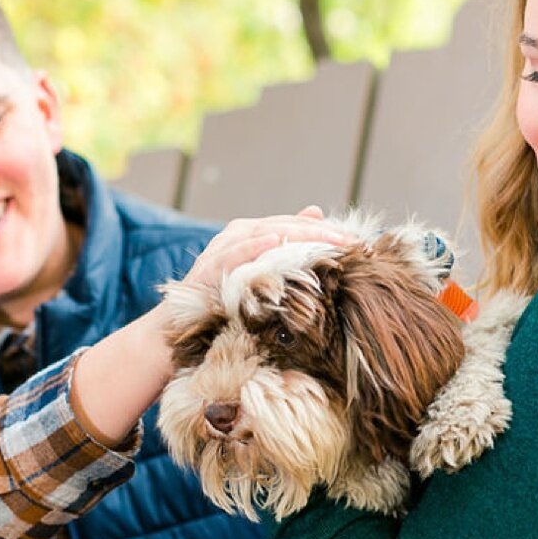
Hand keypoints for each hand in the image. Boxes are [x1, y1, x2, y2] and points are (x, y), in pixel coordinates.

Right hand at [183, 207, 357, 290]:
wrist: (180, 327)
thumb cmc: (223, 298)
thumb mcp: (258, 272)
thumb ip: (285, 243)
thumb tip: (316, 211)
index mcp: (251, 232)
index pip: (295, 225)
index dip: (325, 231)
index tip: (357, 241)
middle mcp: (237, 234)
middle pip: (285, 226)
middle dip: (321, 234)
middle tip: (352, 242)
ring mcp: (222, 248)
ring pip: (264, 233)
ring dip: (297, 236)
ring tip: (328, 239)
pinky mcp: (209, 268)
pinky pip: (234, 254)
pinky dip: (253, 245)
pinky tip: (273, 241)